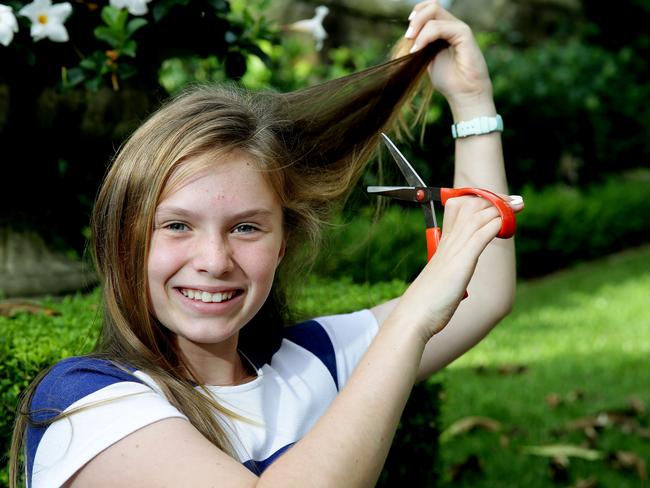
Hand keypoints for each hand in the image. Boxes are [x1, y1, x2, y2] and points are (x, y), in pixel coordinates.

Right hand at [390, 195, 522, 341]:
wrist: (415, 314)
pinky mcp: (462, 262)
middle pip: (470, 204)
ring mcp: (454, 250)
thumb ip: (451, 270)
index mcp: (443, 242)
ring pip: (478, 215)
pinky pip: (481, 235)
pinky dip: (497, 224)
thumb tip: (456, 277)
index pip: (458, 207)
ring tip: (519, 205)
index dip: (480, 201)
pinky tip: (508, 223)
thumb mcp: (442, 278)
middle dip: (495, 199)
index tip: (499, 204)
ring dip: (502, 207)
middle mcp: (448, 241)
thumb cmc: (427, 301)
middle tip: (514, 202)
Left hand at [406, 1, 492, 116]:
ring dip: (418, 26)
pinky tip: (418, 49)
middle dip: (415, 19)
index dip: (416, 16)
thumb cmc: (448, 80)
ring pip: (434, 11)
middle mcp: (452, 25)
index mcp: (444, 30)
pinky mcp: (464, 33)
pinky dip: (425, 36)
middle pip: (431, 6)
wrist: (464, 94)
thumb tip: (407, 35)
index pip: (428, 9)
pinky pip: (440, 26)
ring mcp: (459, 28)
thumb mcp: (427, 60)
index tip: (407, 35)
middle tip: (408, 37)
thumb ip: (420, 45)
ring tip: (413, 47)